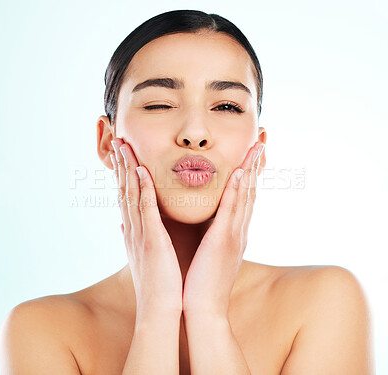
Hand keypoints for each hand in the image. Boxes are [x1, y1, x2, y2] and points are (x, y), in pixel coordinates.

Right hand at [110, 138, 182, 321]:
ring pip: (131, 195)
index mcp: (135, 232)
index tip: (122, 154)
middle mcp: (133, 229)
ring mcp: (141, 234)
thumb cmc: (157, 284)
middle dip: (120, 164)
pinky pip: (146, 210)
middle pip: (124, 190)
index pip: (127, 197)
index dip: (123, 174)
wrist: (160, 310)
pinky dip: (142, 189)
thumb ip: (134, 237)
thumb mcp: (142, 256)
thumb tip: (124, 224)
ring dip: (127, 169)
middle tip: (117, 140)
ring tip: (123, 146)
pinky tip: (141, 171)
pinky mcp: (152, 241)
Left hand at [182, 141, 264, 317]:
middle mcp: (238, 230)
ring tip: (256, 147)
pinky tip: (239, 173)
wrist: (204, 308)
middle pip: (250, 191)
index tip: (251, 154)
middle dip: (256, 165)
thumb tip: (210, 223)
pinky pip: (231, 211)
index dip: (249, 174)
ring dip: (250, 170)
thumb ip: (213, 235)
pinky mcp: (223, 242)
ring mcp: (234, 235)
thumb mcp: (212, 253)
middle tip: (261, 141)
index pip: (244, 197)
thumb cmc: (204, 281)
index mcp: (234, 232)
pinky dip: (237, 191)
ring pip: (245, 196)